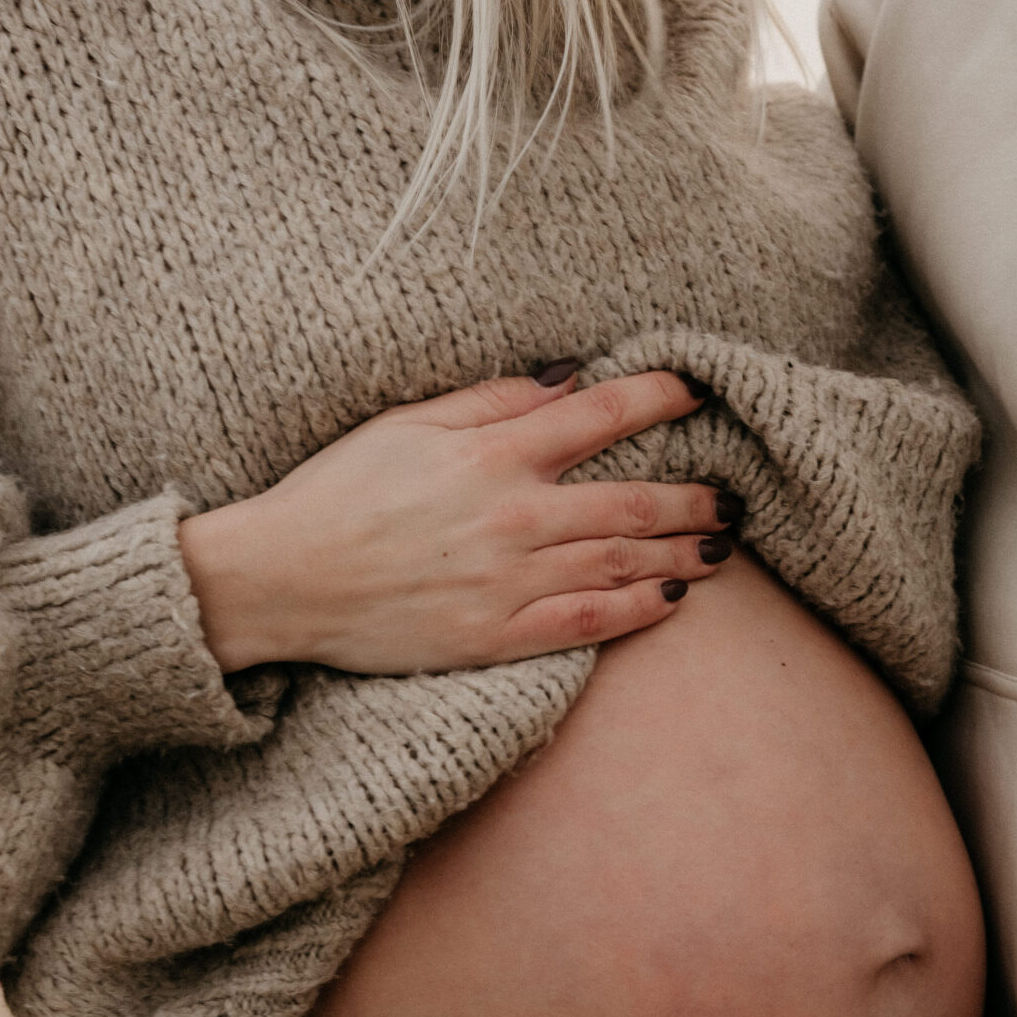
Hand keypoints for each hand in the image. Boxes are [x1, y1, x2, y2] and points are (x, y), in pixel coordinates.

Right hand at [179, 366, 736, 673]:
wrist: (281, 580)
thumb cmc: (337, 492)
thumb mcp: (406, 423)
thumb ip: (490, 401)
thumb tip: (566, 379)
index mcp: (493, 454)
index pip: (602, 415)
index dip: (661, 398)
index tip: (699, 391)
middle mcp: (514, 516)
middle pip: (632, 501)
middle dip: (693, 496)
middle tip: (735, 494)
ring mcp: (510, 581)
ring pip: (622, 562)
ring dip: (682, 551)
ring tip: (722, 545)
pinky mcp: (497, 637)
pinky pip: (587, 623)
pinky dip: (638, 610)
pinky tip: (672, 599)